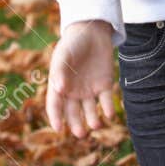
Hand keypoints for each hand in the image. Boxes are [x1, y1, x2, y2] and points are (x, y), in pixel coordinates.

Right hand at [46, 21, 116, 138]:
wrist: (93, 31)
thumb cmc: (73, 43)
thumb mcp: (63, 55)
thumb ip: (60, 71)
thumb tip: (58, 89)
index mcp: (59, 85)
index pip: (55, 105)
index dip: (56, 118)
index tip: (58, 129)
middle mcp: (73, 91)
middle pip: (73, 113)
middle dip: (76, 125)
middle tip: (81, 134)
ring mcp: (89, 90)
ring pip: (90, 111)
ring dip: (93, 120)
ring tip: (96, 125)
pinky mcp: (105, 85)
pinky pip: (105, 101)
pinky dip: (107, 109)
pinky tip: (109, 114)